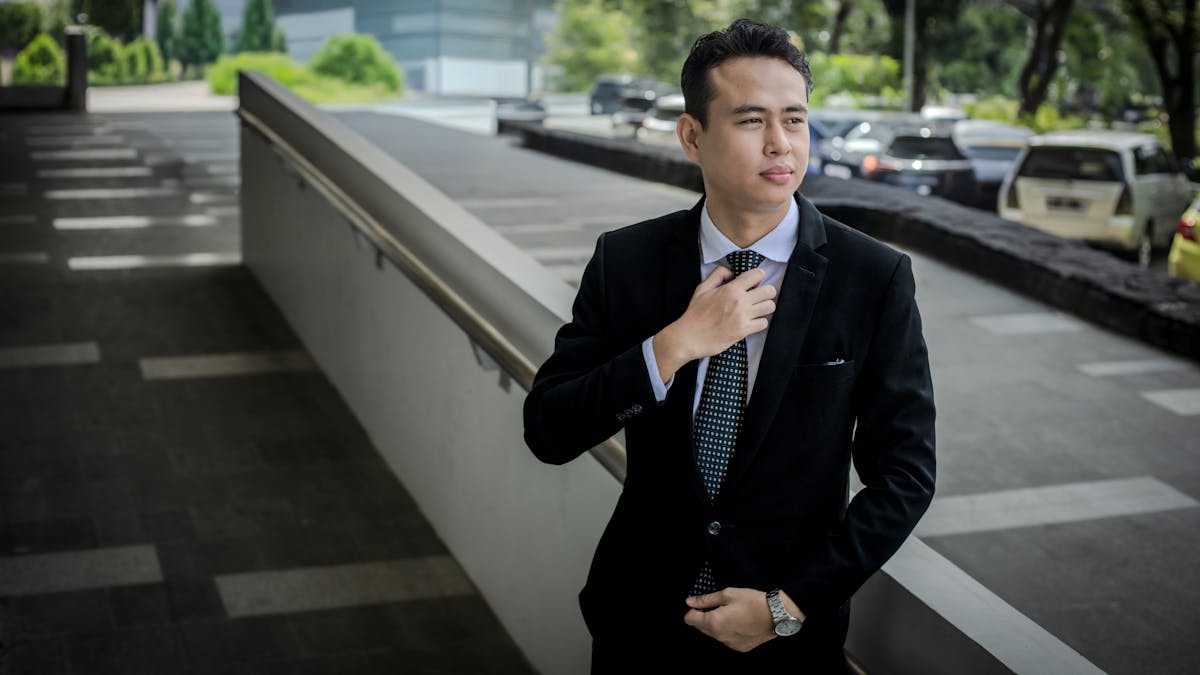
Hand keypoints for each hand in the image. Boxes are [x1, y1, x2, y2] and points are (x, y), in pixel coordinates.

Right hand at [653, 267, 775, 381]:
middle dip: (766, 292)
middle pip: (769, 291)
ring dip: (764, 307)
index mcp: (730, 289)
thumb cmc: (694, 314)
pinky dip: (759, 323)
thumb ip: (717, 275)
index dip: (758, 276)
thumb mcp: (702, 288)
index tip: (754, 282)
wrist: (689, 337)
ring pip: (770, 306)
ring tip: (756, 310)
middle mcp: (740, 301)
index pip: (757, 275)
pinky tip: (751, 322)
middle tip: (758, 297)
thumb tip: (731, 272)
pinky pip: (763, 323)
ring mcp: (743, 316)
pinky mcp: (744, 331)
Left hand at [682, 587, 775, 652]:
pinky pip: (727, 639)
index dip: (694, 609)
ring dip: (717, 624)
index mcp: (714, 622)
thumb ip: (706, 599)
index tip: (703, 603)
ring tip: (732, 613)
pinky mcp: (740, 648)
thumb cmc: (753, 602)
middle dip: (705, 616)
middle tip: (719, 605)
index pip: (690, 619)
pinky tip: (739, 622)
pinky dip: (728, 631)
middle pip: (701, 628)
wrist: (777, 615)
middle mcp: (720, 637)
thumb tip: (690, 601)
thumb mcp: (728, 594)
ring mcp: (730, 644)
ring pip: (714, 634)